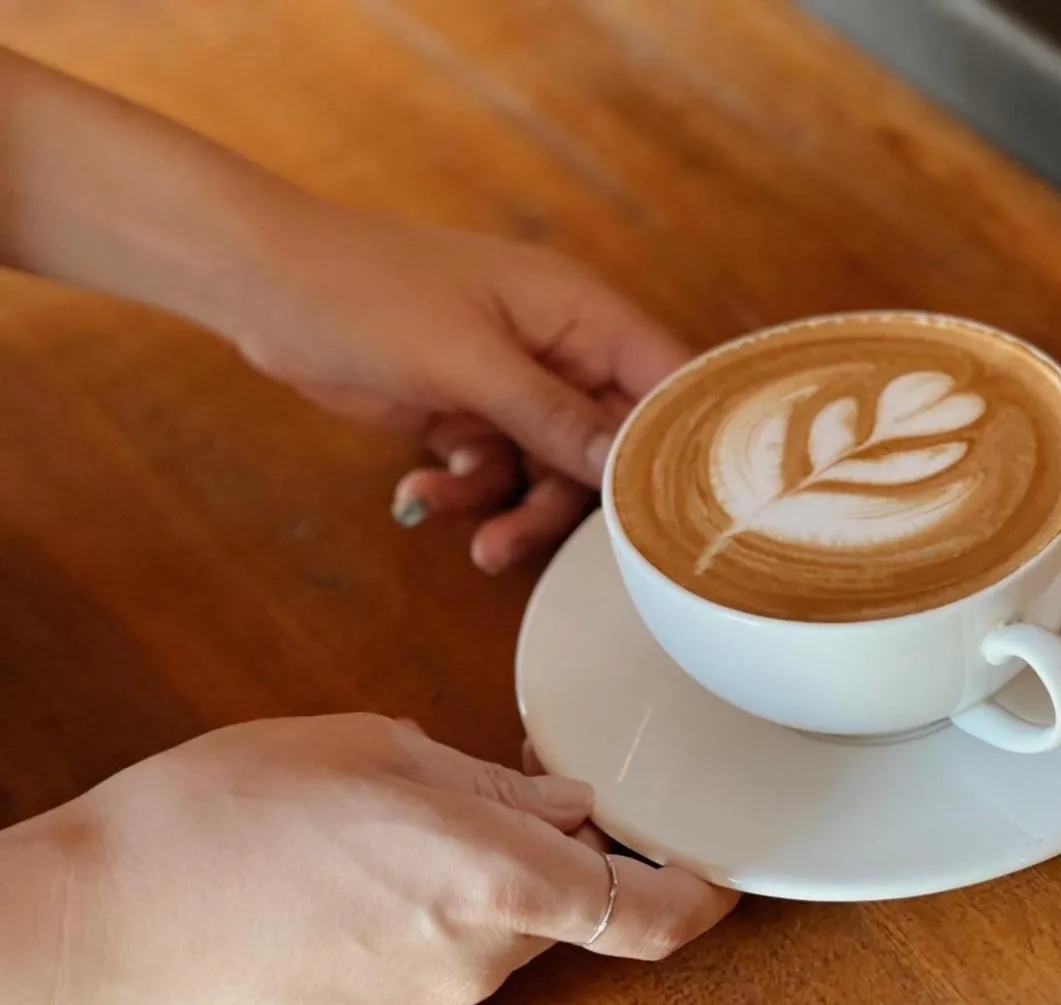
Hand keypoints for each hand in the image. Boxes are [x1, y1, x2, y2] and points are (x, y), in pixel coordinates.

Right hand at [64, 714, 736, 1004]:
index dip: (696, 900)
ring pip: (479, 948)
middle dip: (516, 864)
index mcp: (491, 876)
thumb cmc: (226, 810)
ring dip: (448, 902)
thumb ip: (494, 786)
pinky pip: (422, 989)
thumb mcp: (374, 750)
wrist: (101, 915)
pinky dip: (402, 946)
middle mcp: (473, 964)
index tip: (717, 880)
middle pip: (544, 913)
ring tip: (351, 859)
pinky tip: (327, 911)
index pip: (641, 913)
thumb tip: (570, 808)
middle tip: (432, 815)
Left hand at [234, 204, 689, 571]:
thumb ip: (552, 415)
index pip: (666, 379)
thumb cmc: (368, 292)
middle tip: (543, 539)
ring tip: (481, 545)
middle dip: (574, 499)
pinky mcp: (470, 413)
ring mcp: (514, 384)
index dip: (680, 441)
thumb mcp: (469, 362)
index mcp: (580, 312)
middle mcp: (560, 350)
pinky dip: (466, 491)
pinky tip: (418, 497)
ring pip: (550, 470)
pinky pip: (496, 471)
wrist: (264, 287)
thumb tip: (625, 461)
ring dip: (515, 510)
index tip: (681, 508)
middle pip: (609, 443)